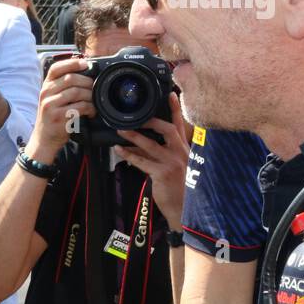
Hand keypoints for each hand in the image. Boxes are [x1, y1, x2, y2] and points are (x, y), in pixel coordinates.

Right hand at [25, 56, 92, 161]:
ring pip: (77, 92)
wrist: (44, 139)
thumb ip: (62, 86)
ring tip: (93, 102)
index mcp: (45, 86)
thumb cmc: (52, 117)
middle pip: (70, 79)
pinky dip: (90, 108)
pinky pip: (80, 107)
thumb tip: (84, 73)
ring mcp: (51, 105)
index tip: (85, 64)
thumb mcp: (51, 98)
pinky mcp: (58, 117)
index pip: (56, 68)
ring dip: (90, 96)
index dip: (72, 63)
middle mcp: (46, 93)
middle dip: (87, 82)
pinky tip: (91, 112)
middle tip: (94, 88)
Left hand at [113, 91, 191, 230]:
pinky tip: (119, 150)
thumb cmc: (178, 188)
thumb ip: (162, 153)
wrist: (184, 210)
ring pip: (151, 144)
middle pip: (168, 130)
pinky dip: (129, 154)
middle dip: (152, 121)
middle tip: (136, 116)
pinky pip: (142, 161)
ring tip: (120, 130)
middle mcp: (181, 153)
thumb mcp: (175, 166)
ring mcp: (172, 163)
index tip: (170, 93)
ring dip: (134, 136)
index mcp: (184, 150)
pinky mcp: (163, 174)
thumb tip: (140, 142)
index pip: (181, 125)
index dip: (175, 109)